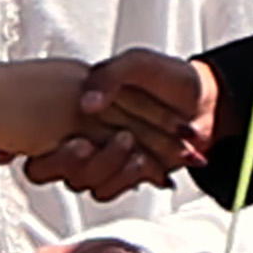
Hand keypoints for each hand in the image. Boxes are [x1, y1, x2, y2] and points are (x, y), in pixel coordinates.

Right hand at [17, 50, 214, 200]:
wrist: (207, 102)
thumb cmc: (170, 77)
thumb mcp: (137, 63)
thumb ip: (109, 76)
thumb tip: (85, 104)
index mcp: (77, 106)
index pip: (45, 136)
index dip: (58, 147)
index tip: (80, 142)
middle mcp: (84, 133)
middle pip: (59, 165)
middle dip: (82, 159)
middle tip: (115, 143)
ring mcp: (103, 155)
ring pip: (84, 181)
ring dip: (111, 169)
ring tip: (139, 154)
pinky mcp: (122, 173)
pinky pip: (109, 190)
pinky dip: (130, 180)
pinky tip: (153, 169)